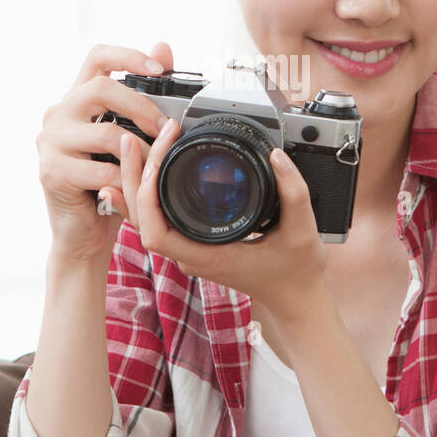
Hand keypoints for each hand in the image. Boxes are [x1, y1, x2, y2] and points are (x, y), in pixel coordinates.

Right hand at [36, 41, 174, 267]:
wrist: (82, 234)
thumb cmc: (107, 183)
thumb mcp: (128, 138)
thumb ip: (141, 97)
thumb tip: (163, 47)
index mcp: (76, 100)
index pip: (97, 58)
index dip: (128, 56)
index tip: (159, 70)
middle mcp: (57, 114)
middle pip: (102, 89)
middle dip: (142, 107)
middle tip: (166, 129)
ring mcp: (50, 142)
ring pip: (108, 133)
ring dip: (142, 151)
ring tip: (156, 165)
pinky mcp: (52, 171)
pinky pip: (103, 170)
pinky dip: (127, 181)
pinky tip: (135, 189)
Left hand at [102, 112, 328, 319]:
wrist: (297, 296)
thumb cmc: (297, 272)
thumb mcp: (303, 230)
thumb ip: (293, 192)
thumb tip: (276, 157)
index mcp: (210, 256)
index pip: (157, 233)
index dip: (145, 197)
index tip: (156, 162)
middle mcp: (193, 256)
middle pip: (142, 221)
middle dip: (133, 179)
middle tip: (134, 139)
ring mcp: (191, 251)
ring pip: (145, 220)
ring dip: (135, 184)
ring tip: (134, 145)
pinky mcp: (195, 243)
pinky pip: (159, 220)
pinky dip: (145, 195)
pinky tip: (140, 172)